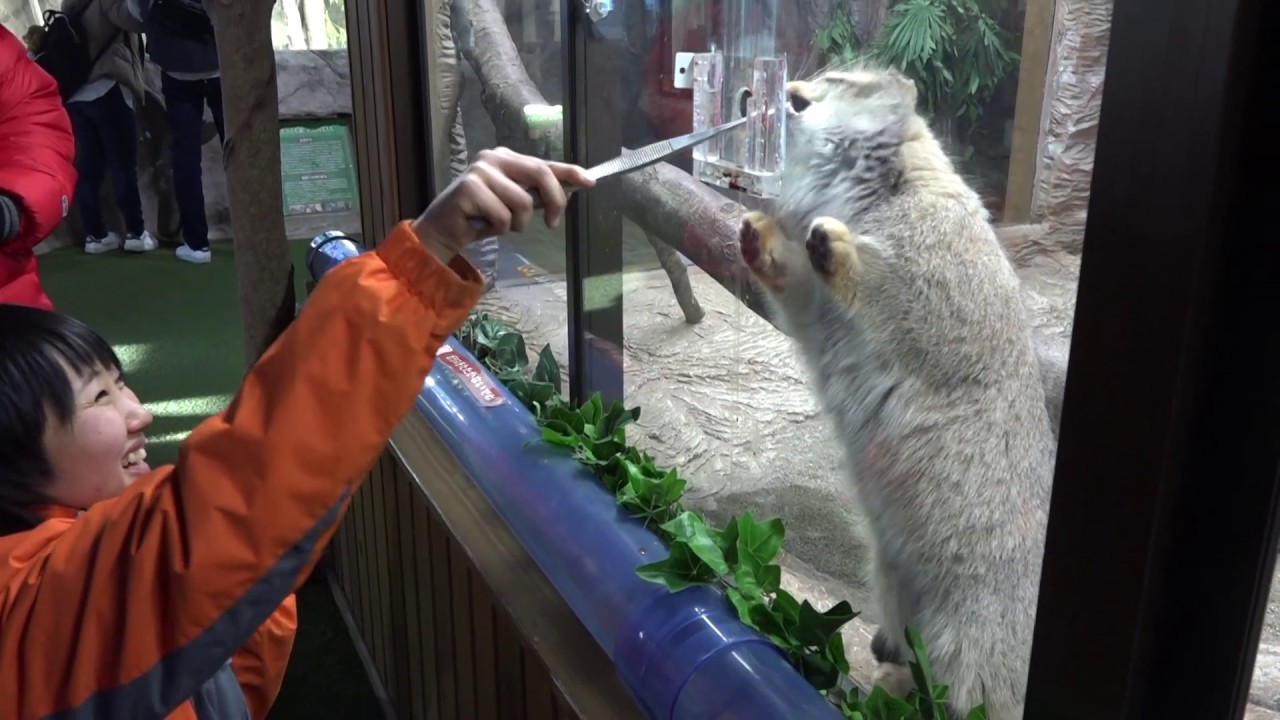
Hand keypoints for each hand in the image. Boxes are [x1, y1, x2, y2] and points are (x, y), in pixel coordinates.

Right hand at [411, 148, 594, 261]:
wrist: (443, 230)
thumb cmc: (481, 216)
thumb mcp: (513, 203)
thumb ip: (536, 194)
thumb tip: (572, 190)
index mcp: (507, 158)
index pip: (544, 162)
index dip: (570, 172)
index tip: (590, 182)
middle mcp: (494, 158)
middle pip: (540, 174)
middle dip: (554, 201)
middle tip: (552, 223)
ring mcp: (481, 171)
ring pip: (522, 203)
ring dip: (517, 224)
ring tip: (499, 224)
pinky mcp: (469, 188)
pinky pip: (502, 216)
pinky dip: (498, 229)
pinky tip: (482, 225)